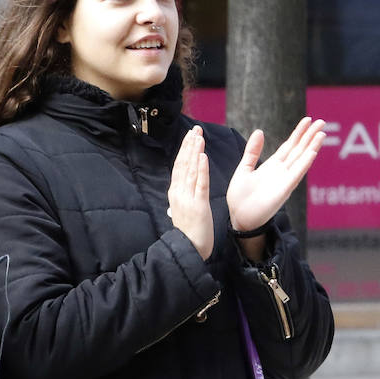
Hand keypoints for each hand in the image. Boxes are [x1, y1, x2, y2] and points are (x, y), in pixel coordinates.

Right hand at [168, 125, 212, 259]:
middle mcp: (179, 192)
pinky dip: (201, 169)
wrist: (187, 249)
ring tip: (199, 137)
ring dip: (195, 152)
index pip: (179, 166)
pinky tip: (203, 157)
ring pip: (191, 170)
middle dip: (189, 146)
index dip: (185, 150)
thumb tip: (176, 191)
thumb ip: (180, 199)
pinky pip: (200, 184)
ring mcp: (188, 198)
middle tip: (196, 129)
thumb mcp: (182, 212)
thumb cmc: (188, 233)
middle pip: (183, 164)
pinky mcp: (198, 204)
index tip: (191, 136)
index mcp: (175, 193)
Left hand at [227, 116, 325, 232]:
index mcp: (272, 166)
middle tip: (321, 121)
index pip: (289, 146)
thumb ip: (252, 152)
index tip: (307, 120)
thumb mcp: (244, 169)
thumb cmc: (240, 197)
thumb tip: (259, 131)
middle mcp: (281, 171)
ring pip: (301, 159)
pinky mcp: (284, 189)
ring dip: (311, 147)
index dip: (298, 133)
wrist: (239, 217)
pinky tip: (312, 152)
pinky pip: (296, 174)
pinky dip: (304, 163)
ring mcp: (284, 180)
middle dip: (309, 136)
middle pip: (298, 150)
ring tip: (321, 133)